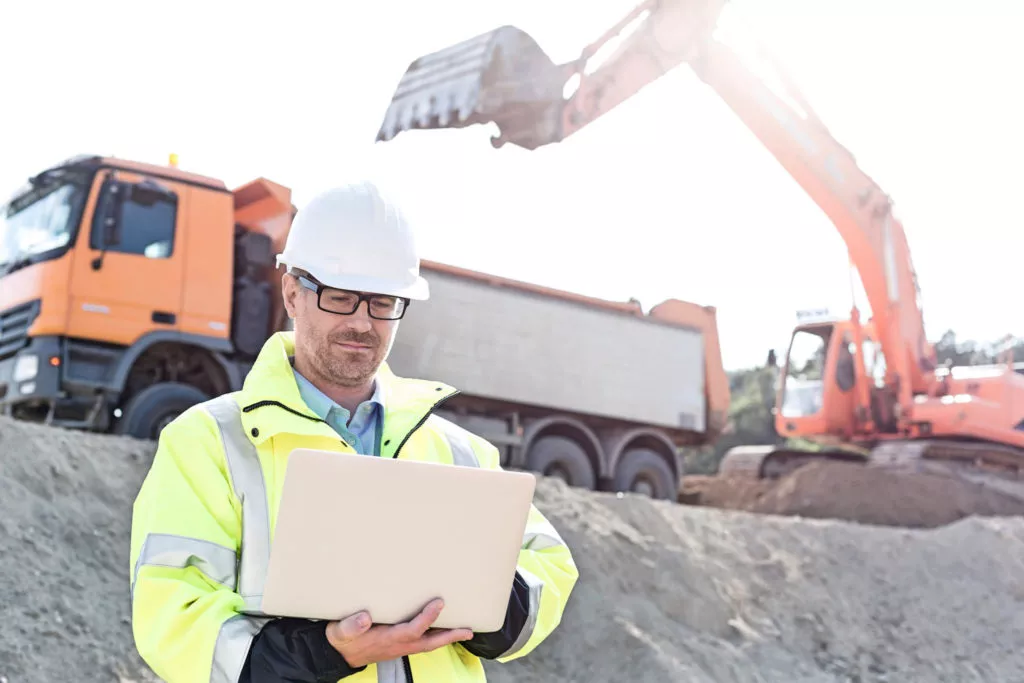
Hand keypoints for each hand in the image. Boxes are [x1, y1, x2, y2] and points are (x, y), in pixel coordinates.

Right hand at [325, 598, 473, 667]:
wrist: (338, 654)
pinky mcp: (399, 645)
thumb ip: (351, 625)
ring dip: (446, 637)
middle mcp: (398, 645)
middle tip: (467, 630)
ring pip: (428, 643)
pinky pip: (422, 642)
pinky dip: (434, 636)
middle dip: (449, 636)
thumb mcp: (341, 631)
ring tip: (463, 630)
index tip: (439, 603)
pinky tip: (440, 629)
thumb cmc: (342, 639)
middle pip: (430, 642)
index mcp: (388, 639)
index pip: (413, 629)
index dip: (427, 617)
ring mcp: (401, 647)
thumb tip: (365, 618)